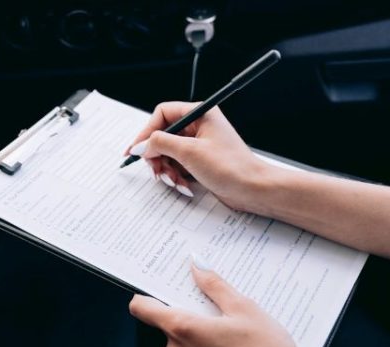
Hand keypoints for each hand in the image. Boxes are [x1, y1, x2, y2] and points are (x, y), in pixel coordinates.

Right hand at [125, 102, 273, 211]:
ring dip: (166, 170)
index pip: (162, 114)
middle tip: (157, 170)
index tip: (137, 150)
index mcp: (199, 114)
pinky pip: (177, 165)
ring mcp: (199, 144)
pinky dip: (176, 176)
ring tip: (174, 181)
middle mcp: (198, 126)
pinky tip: (184, 185)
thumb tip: (140, 145)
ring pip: (167, 153)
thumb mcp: (189, 152)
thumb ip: (159, 144)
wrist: (253, 189)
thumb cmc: (230, 167)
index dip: (146, 132)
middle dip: (157, 156)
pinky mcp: (200, 160)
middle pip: (162, 136)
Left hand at [129, 264, 319, 346]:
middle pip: (167, 320)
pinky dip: (205, 345)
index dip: (145, 293)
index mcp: (182, 328)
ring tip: (229, 324)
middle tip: (211, 300)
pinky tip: (231, 343)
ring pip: (182, 338)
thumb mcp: (243, 307)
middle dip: (186, 308)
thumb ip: (214, 285)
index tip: (157, 283)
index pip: (141, 308)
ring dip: (198, 328)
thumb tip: (197, 265)